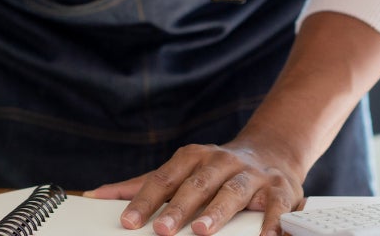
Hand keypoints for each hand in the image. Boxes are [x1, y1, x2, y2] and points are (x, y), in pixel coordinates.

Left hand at [85, 140, 301, 235]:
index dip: (145, 200)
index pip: (164, 179)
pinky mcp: (281, 189)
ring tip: (200, 231)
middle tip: (161, 229)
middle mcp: (221, 162)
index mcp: (193, 157)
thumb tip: (98, 196)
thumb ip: (143, 185)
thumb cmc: (216, 170)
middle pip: (196, 185)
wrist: (272, 152)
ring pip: (232, 192)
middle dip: (177, 207)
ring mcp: (252, 175)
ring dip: (216, 212)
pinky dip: (270, 222)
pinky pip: (276, 207)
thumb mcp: (181, 171)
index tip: (128, 221)